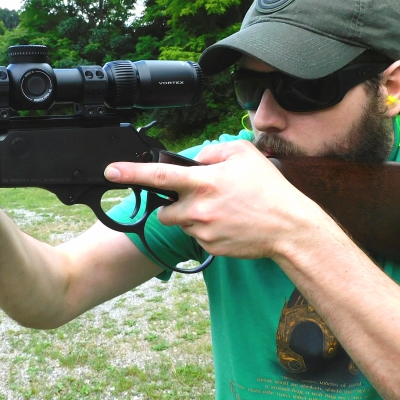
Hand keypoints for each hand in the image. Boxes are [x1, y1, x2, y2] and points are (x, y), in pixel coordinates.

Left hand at [105, 140, 333, 258]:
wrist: (289, 228)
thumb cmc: (268, 188)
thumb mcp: (243, 154)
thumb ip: (212, 152)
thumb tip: (194, 159)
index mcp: (203, 181)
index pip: (158, 175)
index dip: (131, 172)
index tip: (110, 170)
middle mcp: (197, 208)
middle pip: (164, 209)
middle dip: (173, 204)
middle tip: (199, 198)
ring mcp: (202, 230)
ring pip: (181, 223)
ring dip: (192, 216)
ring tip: (221, 210)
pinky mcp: (209, 247)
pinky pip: (197, 236)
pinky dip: (207, 229)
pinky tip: (228, 223)